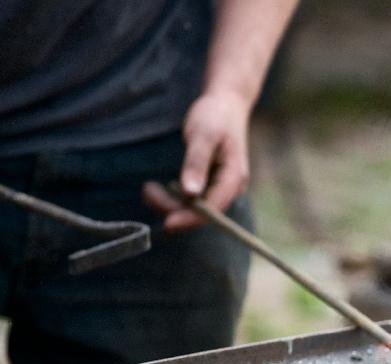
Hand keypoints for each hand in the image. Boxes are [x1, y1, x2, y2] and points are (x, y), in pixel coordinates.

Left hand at [143, 91, 250, 230]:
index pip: (214, 208)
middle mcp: (230, 187)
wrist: (226, 103)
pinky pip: (191, 199)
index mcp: (234, 178)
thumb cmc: (215, 116)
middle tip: (147, 192)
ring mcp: (220, 186)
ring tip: (148, 188)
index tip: (167, 223)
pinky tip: (156, 187)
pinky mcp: (210, 183)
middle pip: (202, 211)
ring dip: (169, 203)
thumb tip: (190, 193)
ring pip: (194, 207)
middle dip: (174, 208)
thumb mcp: (203, 135)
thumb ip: (196, 163)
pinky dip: (172, 197)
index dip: (191, 218)